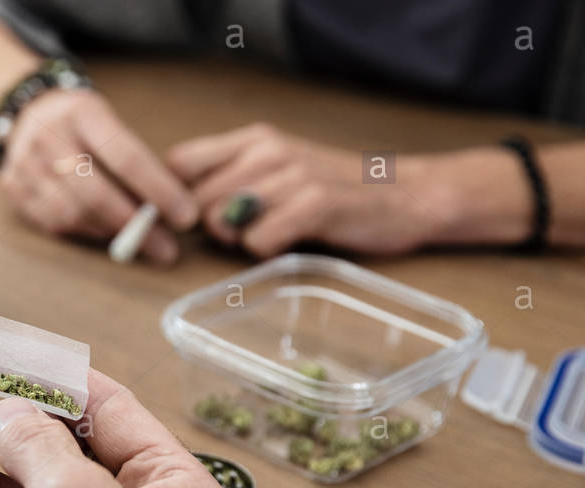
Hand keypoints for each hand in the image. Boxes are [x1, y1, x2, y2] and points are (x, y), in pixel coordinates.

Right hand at [0, 89, 197, 262]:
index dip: (159, 191)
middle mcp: (49, 136)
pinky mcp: (12, 187)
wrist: (29, 111)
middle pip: (97, 194)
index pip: (126, 157)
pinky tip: (103, 230)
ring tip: (136, 239)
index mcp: (82, 113)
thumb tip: (173, 208)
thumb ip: (136, 160)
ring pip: (74, 215)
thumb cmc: (83, 124)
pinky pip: (54, 223)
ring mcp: (25, 164)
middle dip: (136, 227)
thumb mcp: (110, 122)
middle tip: (166, 249)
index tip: (185, 217)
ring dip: (111, 233)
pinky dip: (85, 232)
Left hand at [167, 123, 451, 256]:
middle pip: (195, 200)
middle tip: (248, 232)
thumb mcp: (278, 172)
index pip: (179, 161)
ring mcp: (293, 174)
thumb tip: (177, 208)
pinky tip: (290, 243)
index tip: (195, 218)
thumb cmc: (335, 191)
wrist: (408, 195)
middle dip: (211, 228)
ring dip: (238, 240)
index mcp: (254, 139)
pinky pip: (257, 240)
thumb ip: (232, 180)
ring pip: (221, 220)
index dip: (176, 197)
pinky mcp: (315, 203)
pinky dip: (266, 251)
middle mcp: (268, 149)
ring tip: (273, 234)